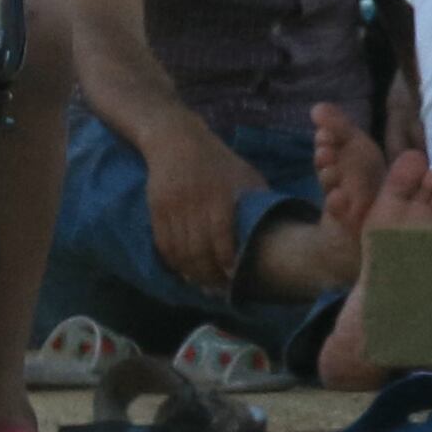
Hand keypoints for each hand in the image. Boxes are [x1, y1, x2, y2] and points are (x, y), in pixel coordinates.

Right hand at [143, 125, 261, 296]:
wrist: (176, 141)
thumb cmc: (219, 161)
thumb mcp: (245, 176)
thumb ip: (256, 204)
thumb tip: (275, 230)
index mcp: (220, 196)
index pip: (222, 237)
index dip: (228, 261)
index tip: (235, 277)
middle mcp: (194, 204)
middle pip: (198, 250)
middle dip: (209, 275)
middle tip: (219, 290)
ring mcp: (172, 208)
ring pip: (179, 251)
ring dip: (191, 273)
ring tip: (204, 286)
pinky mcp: (156, 210)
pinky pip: (163, 244)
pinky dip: (174, 262)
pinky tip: (185, 272)